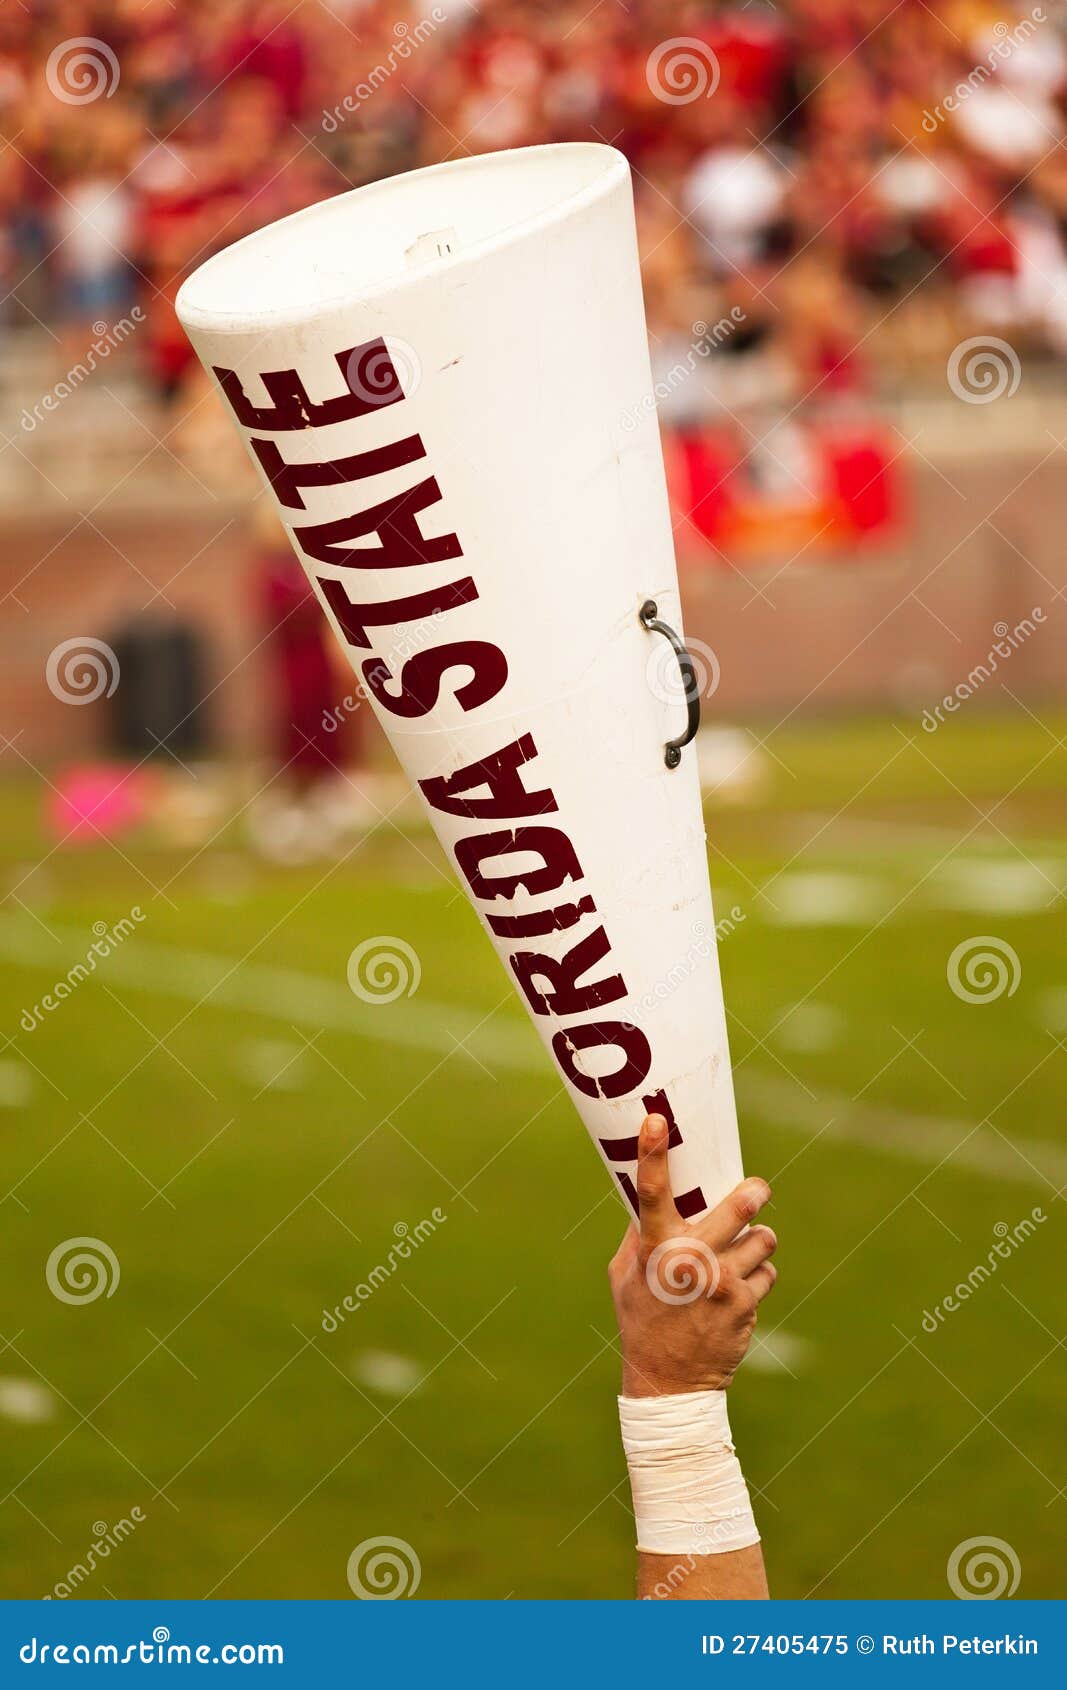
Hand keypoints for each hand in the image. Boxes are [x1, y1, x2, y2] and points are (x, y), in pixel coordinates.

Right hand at [609, 1114, 777, 1397]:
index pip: (651, 1194)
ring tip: (742, 1256)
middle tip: (757, 1190)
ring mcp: (720, 1284)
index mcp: (653, 1251)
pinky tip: (739, 1293)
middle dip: (753, 1193)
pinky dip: (758, 1277)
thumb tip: (650, 1197)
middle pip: (735, 1208)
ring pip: (761, 1240)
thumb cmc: (643, 1319)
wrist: (670, 1382)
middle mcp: (688, 1262)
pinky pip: (767, 1272)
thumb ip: (639, 1236)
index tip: (656, 1120)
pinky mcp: (745, 1304)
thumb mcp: (625, 1276)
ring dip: (756, 1244)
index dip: (652, 1154)